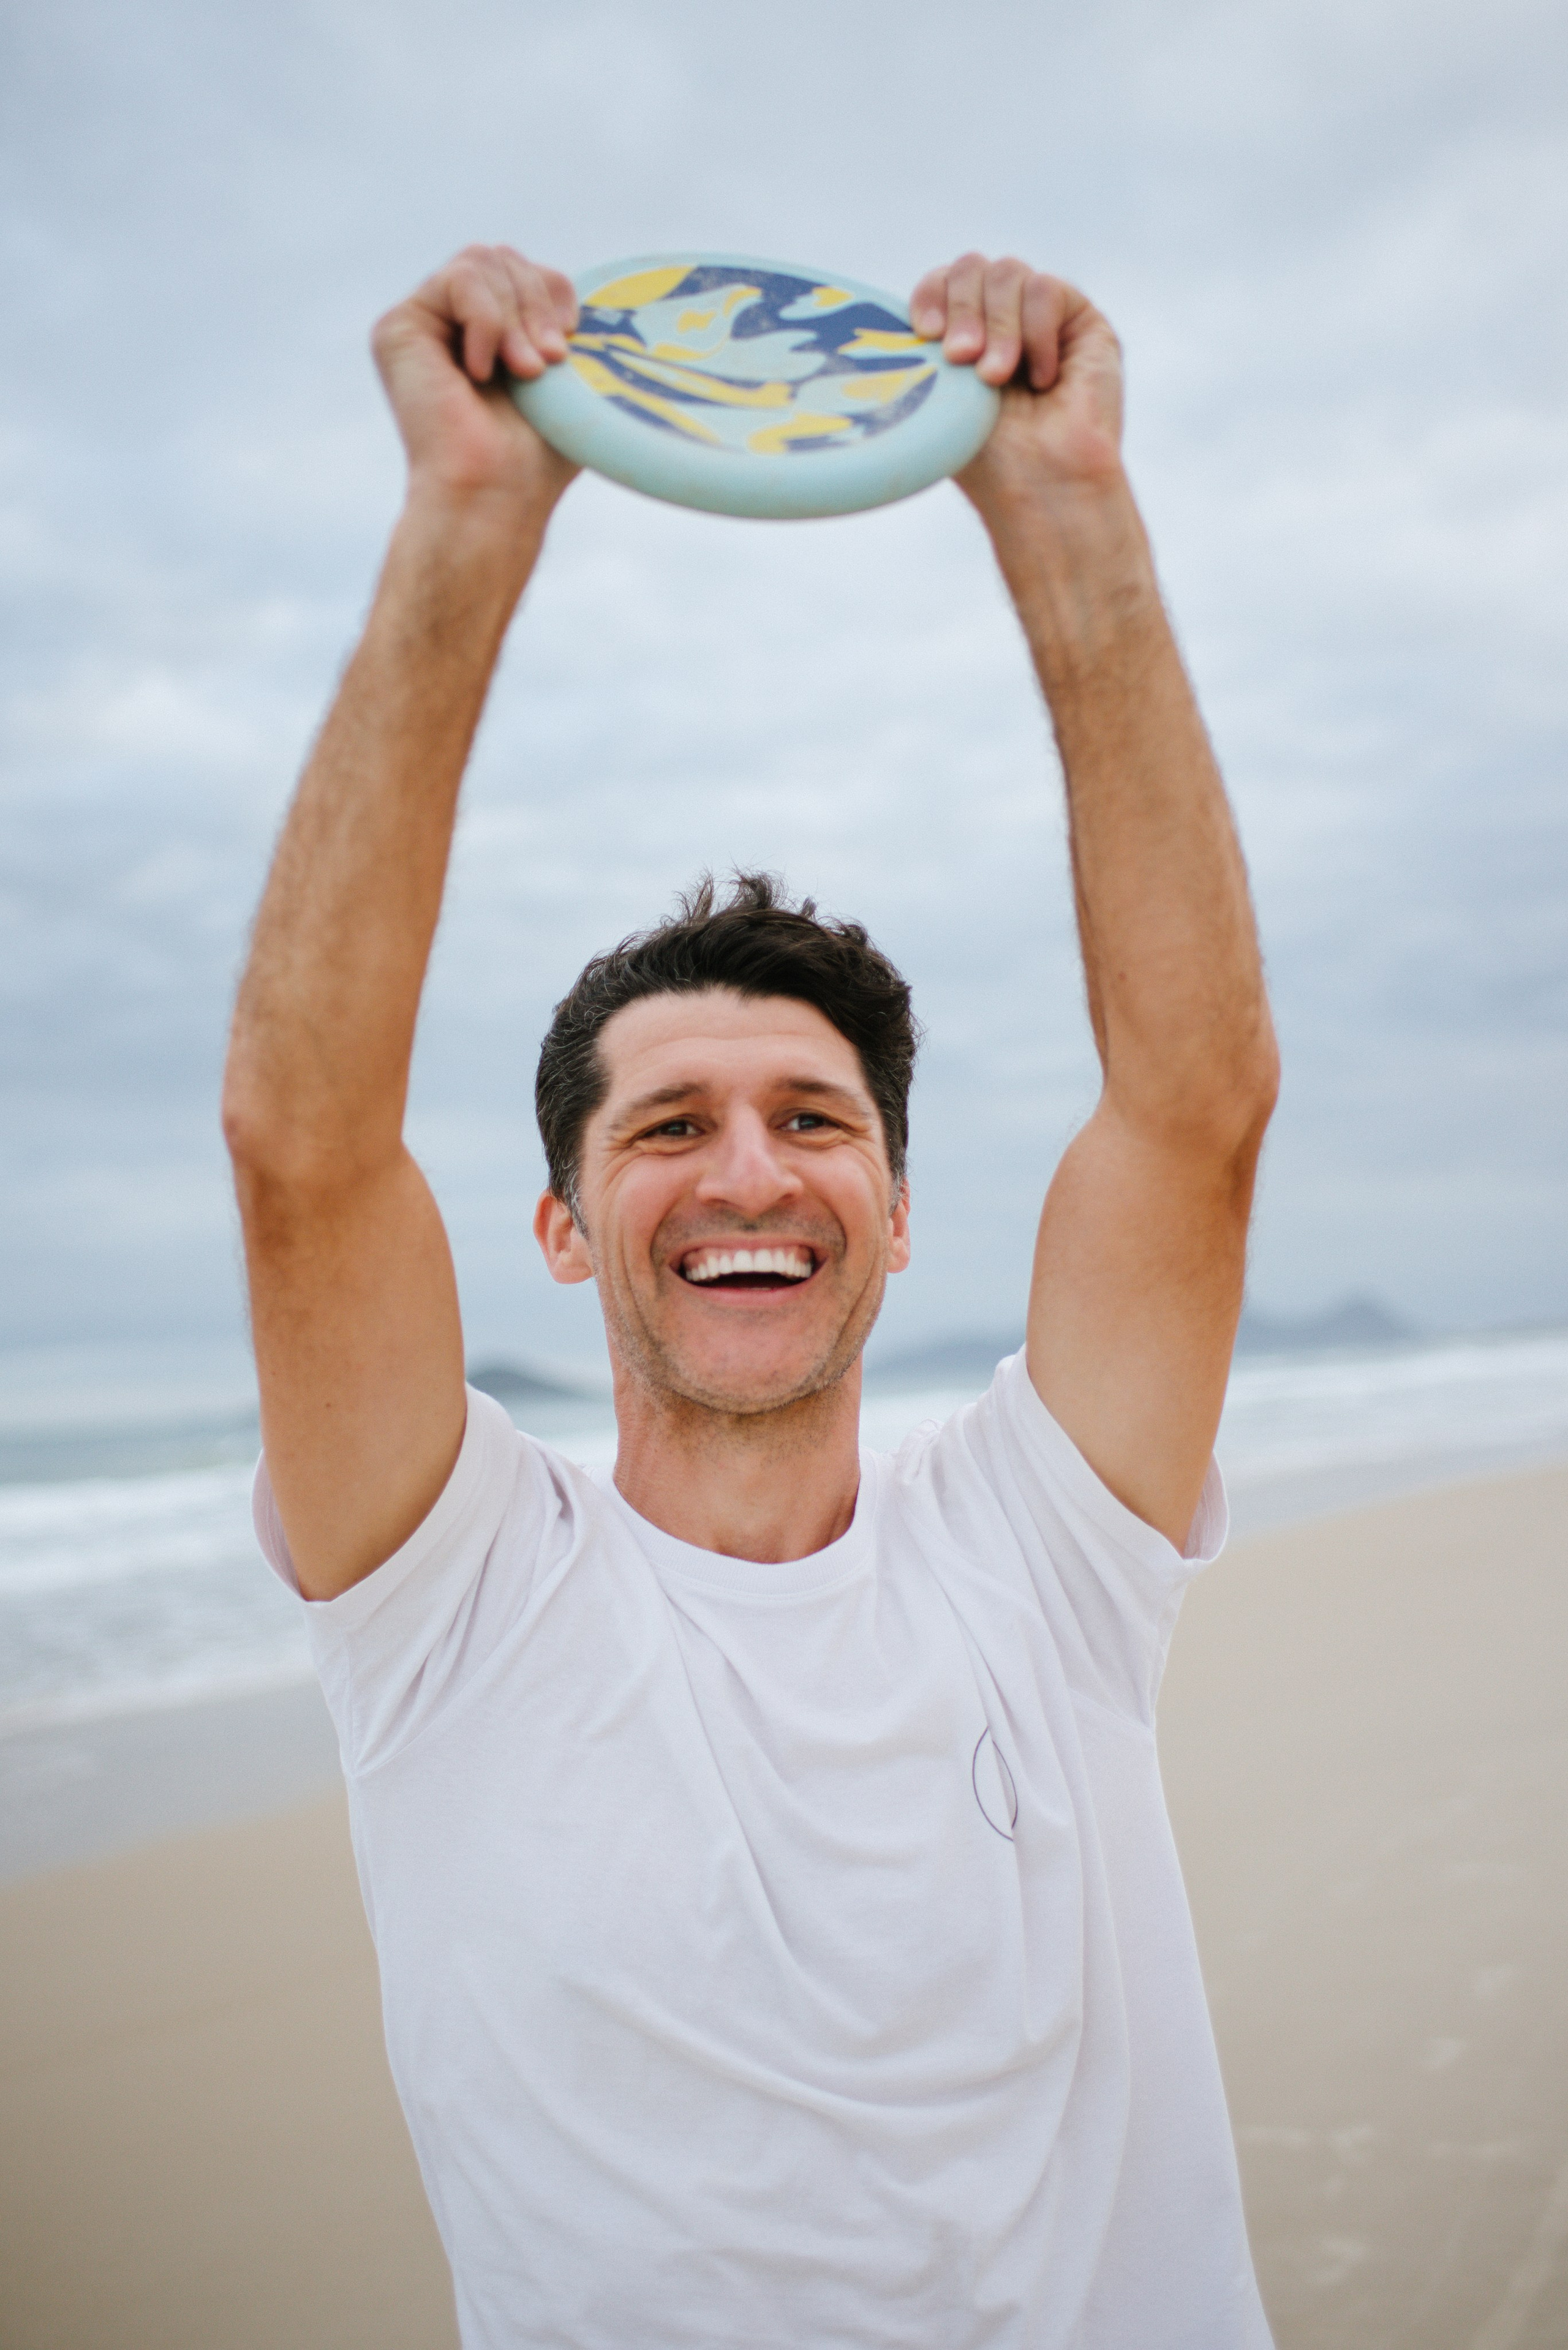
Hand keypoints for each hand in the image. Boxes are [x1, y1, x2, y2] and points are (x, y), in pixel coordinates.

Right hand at [372, 245, 581, 515]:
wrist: (498, 492)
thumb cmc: (538, 456)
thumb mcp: (566, 375)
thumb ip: (561, 322)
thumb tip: (575, 286)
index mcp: (490, 335)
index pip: (526, 270)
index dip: (556, 294)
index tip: (568, 350)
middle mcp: (452, 326)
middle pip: (503, 257)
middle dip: (538, 303)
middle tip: (550, 363)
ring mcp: (423, 325)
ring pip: (482, 261)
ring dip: (516, 317)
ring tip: (525, 373)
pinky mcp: (399, 328)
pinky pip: (460, 280)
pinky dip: (487, 322)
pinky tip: (481, 372)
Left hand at [910, 255, 1125, 524]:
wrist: (1043, 486)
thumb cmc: (988, 459)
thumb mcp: (941, 394)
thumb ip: (926, 344)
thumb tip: (895, 314)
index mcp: (963, 338)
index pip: (941, 283)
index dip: (931, 294)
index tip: (925, 331)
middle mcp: (1001, 323)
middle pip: (971, 267)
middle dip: (960, 308)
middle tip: (961, 357)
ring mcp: (1041, 319)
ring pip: (1007, 272)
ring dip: (997, 326)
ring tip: (996, 378)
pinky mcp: (1080, 321)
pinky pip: (1046, 290)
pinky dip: (1036, 333)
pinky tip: (1042, 380)